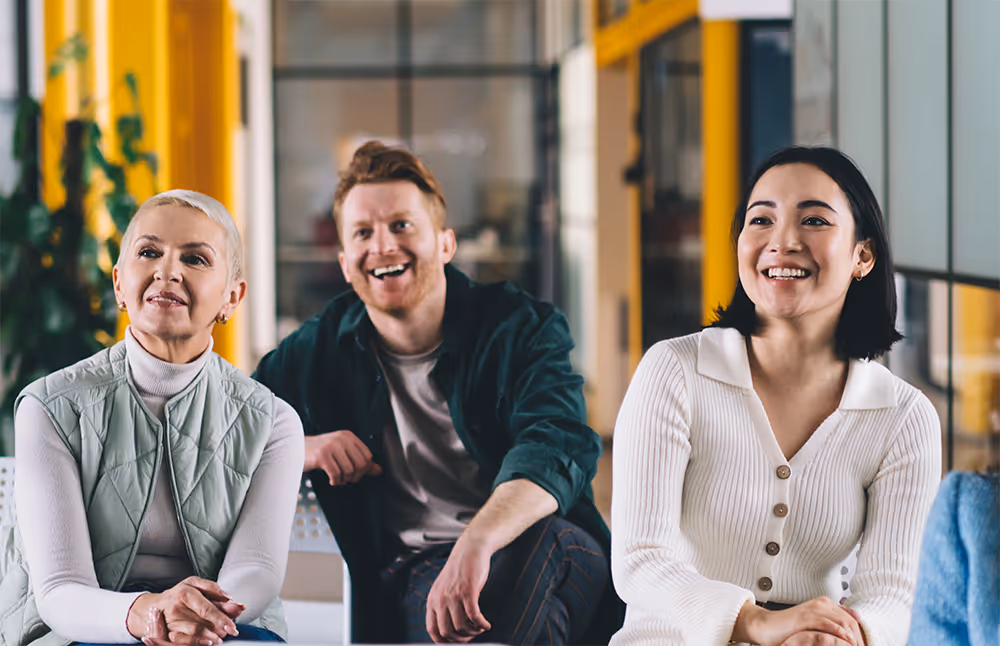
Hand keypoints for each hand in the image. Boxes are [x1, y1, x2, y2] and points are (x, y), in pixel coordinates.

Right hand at [127, 577, 240, 644]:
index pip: (207, 608)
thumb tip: (231, 600)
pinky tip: (208, 642)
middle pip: (202, 622)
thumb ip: (214, 590)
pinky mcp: (167, 633)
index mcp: (185, 592)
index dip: (222, 618)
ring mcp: (171, 622)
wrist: (154, 607)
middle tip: (229, 631)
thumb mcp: (195, 584)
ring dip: (210, 637)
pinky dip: (197, 643)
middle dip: (219, 628)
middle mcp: (176, 608)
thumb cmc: (179, 594)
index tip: (233, 626)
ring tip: (220, 638)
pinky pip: (183, 641)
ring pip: (194, 633)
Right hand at [304, 431, 382, 485]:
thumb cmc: (320, 453)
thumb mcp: (342, 453)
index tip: (356, 474)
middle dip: (355, 476)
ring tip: (338, 479)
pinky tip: (331, 480)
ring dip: (344, 480)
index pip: (367, 456)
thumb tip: (378, 470)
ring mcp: (331, 446)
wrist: (296, 449)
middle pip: (360, 464)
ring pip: (348, 471)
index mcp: (348, 436)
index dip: (365, 469)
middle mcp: (341, 439)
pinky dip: (335, 481)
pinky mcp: (322, 456)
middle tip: (347, 479)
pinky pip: (336, 474)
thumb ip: (360, 461)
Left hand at [425, 540, 492, 642]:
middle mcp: (440, 599)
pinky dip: (481, 625)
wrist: (470, 549)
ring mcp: (453, 596)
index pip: (433, 630)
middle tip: (471, 636)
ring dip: (473, 632)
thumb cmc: (459, 569)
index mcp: (432, 600)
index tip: (455, 643)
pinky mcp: (468, 592)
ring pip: (462, 626)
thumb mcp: (444, 588)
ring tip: (480, 628)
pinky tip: (486, 624)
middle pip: (447, 632)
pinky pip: (474, 617)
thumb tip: (451, 629)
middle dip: (461, 639)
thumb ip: (444, 605)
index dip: (444, 642)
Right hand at [733, 597, 862, 645]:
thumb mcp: (813, 627)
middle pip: (849, 620)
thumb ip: (829, 627)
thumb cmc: (787, 629)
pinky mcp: (806, 616)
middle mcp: (822, 604)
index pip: (850, 618)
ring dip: (853, 637)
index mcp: (825, 604)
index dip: (860, 633)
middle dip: (859, 636)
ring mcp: (814, 609)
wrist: (766, 627)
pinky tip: (846, 642)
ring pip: (842, 621)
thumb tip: (847, 635)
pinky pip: (828, 624)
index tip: (863, 644)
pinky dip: (840, 634)